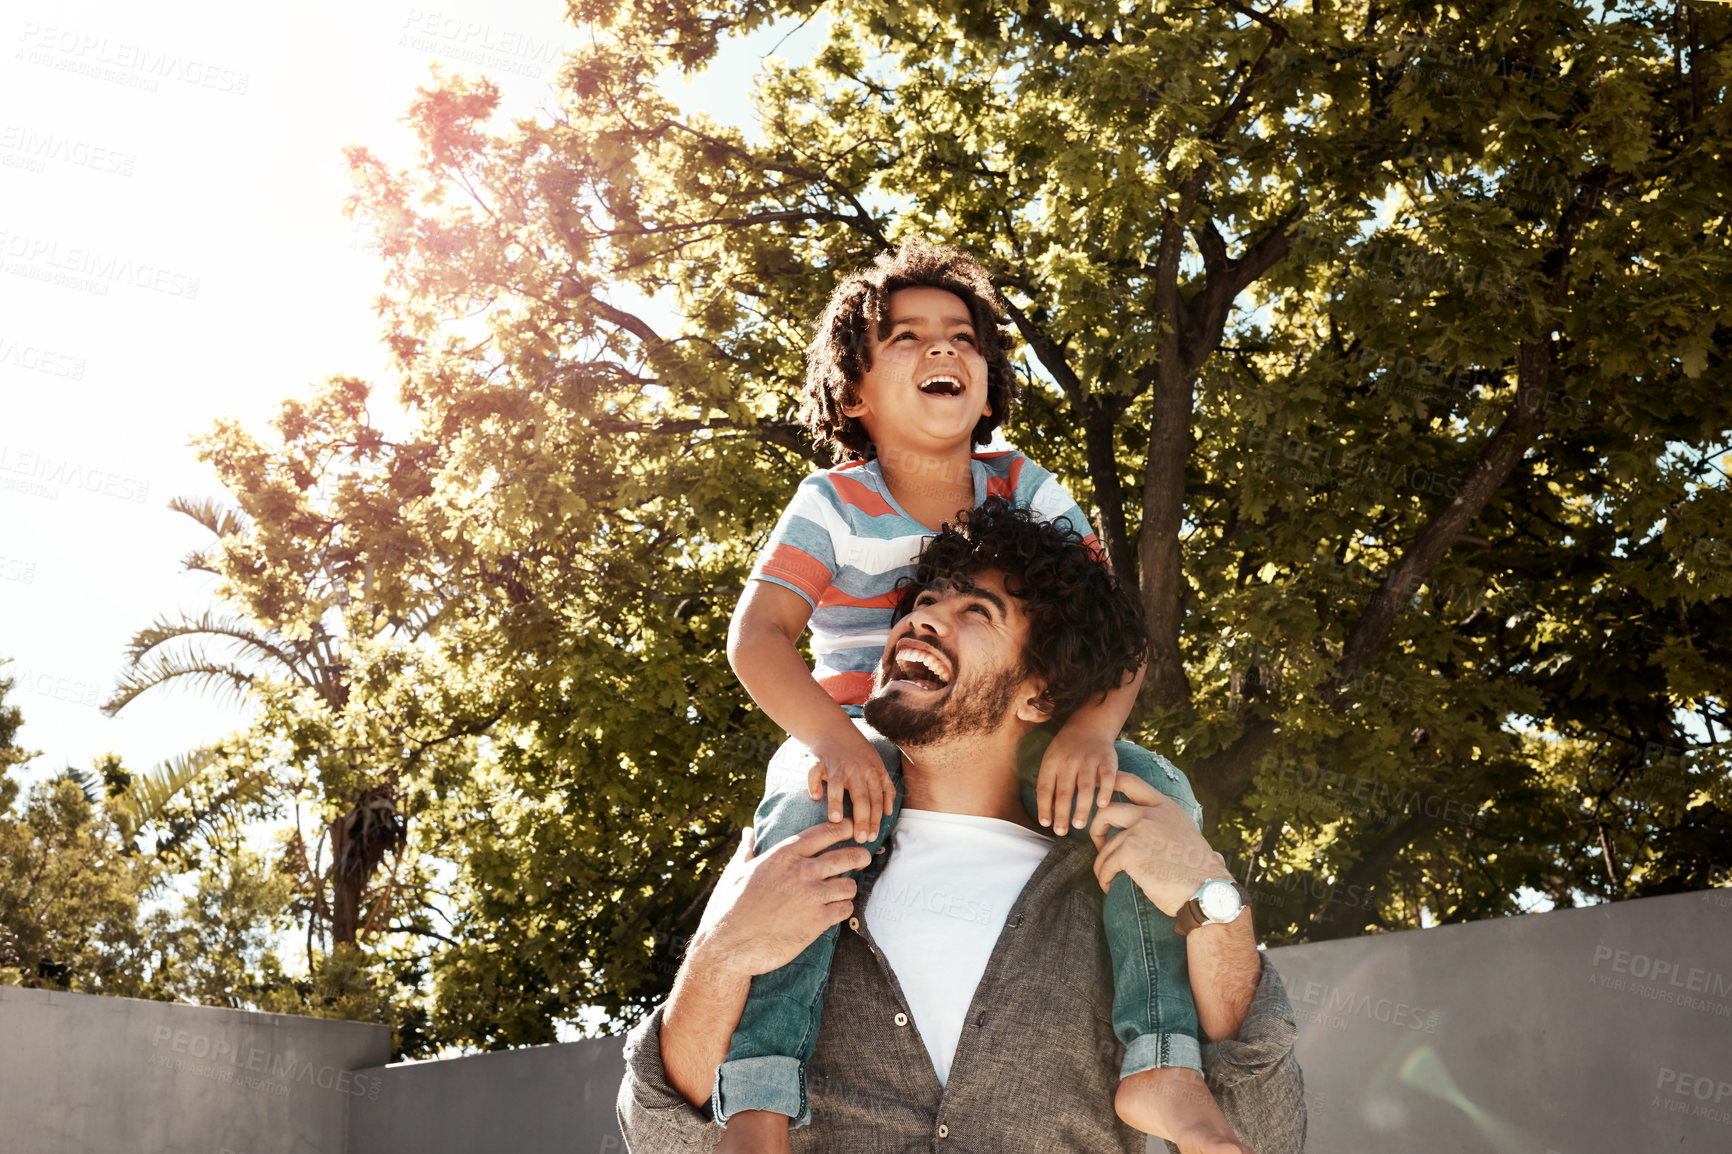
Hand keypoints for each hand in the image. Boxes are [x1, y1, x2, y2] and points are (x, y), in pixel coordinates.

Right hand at [691, 824, 871, 980]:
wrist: (729, 945)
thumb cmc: (730, 907)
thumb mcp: (736, 871)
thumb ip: (748, 849)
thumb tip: (747, 832)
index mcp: (785, 854)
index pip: (828, 831)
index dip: (846, 828)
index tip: (854, 829)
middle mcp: (803, 871)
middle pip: (849, 856)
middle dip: (860, 856)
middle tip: (862, 859)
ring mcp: (812, 897)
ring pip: (850, 885)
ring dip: (847, 889)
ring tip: (839, 892)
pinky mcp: (817, 922)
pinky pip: (845, 909)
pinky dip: (842, 910)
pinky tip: (832, 912)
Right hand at [801, 725, 895, 841]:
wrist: (833, 727)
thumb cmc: (857, 751)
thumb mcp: (877, 765)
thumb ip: (885, 787)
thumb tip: (888, 812)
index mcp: (872, 772)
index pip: (876, 799)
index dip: (875, 819)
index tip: (873, 838)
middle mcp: (856, 769)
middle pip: (861, 797)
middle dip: (862, 819)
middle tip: (860, 838)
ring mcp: (838, 765)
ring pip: (838, 785)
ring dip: (837, 802)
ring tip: (836, 821)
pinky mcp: (820, 760)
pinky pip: (815, 772)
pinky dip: (814, 783)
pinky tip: (815, 797)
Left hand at [1035, 721, 1119, 835]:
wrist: (1089, 726)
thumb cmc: (1066, 751)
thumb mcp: (1052, 761)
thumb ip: (1049, 784)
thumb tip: (1047, 814)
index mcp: (1052, 762)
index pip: (1045, 788)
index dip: (1044, 807)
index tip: (1046, 824)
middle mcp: (1069, 761)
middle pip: (1064, 791)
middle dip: (1062, 814)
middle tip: (1061, 832)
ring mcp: (1089, 760)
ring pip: (1085, 787)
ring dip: (1081, 808)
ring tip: (1079, 825)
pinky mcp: (1107, 759)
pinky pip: (1107, 778)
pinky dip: (1105, 791)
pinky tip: (1102, 805)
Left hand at [1087, 771, 1227, 915]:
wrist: (1208, 891)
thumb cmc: (1198, 871)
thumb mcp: (1185, 833)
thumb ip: (1164, 824)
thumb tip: (1149, 829)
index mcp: (1166, 807)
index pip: (1131, 782)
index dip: (1108, 782)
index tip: (1096, 793)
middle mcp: (1153, 813)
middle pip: (1107, 809)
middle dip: (1096, 828)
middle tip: (1099, 846)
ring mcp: (1141, 830)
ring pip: (1106, 845)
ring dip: (1101, 864)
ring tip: (1106, 877)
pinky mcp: (1132, 851)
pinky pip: (1107, 863)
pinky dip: (1104, 877)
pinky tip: (1109, 886)